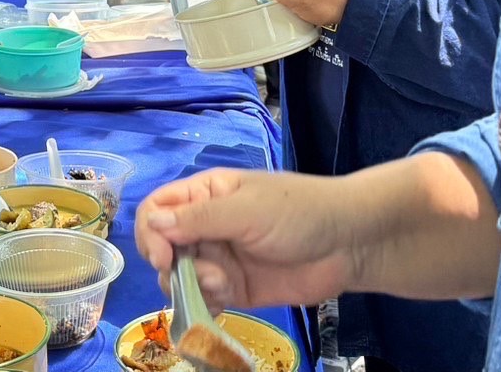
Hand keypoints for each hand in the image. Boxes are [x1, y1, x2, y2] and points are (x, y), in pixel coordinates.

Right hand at [136, 168, 359, 311]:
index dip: (152, 233)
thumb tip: (152, 223)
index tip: (165, 256)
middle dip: (172, 266)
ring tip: (223, 285)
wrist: (349, 244)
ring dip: (191, 286)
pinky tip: (222, 305)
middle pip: (162, 248)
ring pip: (180, 278)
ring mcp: (220, 259)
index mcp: (205, 195)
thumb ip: (199, 218)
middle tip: (201, 274)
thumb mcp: (247, 209)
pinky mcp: (235, 289)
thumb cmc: (299, 211)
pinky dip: (204, 306)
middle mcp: (206, 226)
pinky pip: (204, 300)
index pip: (156, 210)